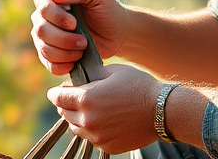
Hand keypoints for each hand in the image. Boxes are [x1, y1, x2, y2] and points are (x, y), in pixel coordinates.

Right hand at [31, 0, 127, 74]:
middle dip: (64, 39)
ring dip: (65, 53)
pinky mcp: (52, 56)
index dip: (56, 17)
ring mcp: (46, 38)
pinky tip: (75, 62)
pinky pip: (48, 64)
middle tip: (84, 41)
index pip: (42, 7)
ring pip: (44, 49)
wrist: (117, 33)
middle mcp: (44, 18)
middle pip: (41, 31)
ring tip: (82, 50)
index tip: (74, 23)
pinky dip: (62, 66)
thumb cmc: (106, 10)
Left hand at [47, 64, 162, 153]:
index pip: (57, 98)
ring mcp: (97, 136)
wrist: (161, 110)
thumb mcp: (112, 72)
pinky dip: (94, 130)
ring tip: (93, 110)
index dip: (56, 93)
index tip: (58, 92)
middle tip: (77, 98)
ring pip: (76, 128)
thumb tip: (77, 81)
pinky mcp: (107, 146)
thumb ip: (90, 76)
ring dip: (79, 118)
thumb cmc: (138, 86)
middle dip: (68, 105)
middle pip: (64, 113)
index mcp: (86, 99)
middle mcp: (88, 120)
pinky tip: (106, 121)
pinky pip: (92, 138)